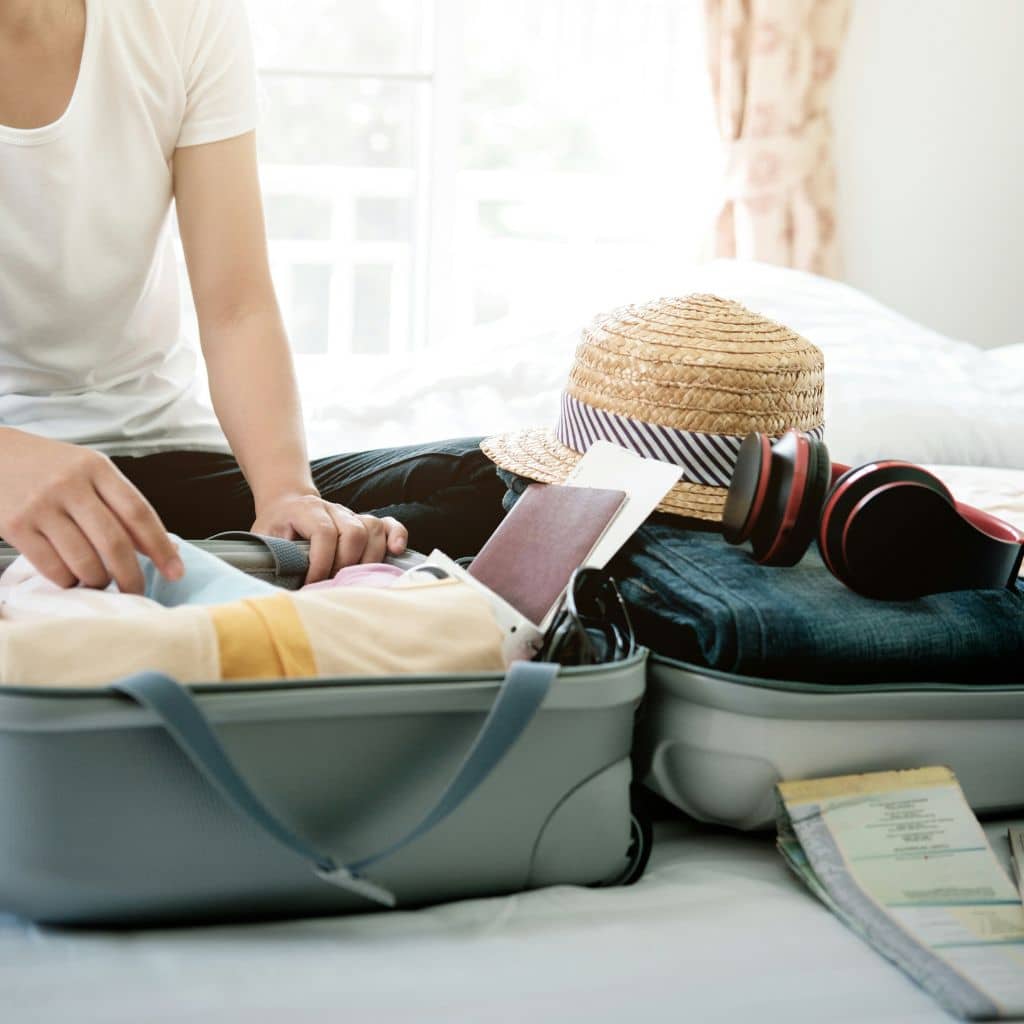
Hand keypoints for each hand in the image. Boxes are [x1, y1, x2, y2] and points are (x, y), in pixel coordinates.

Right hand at [0, 429, 182, 593]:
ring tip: (100, 581)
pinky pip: (52, 568)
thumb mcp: (88, 472)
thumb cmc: (49, 467)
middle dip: (132, 576)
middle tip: (138, 592)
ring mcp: (40, 505)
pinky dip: (68, 581)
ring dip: (98, 581)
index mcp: (96, 468)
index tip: (176, 572)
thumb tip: (160, 547)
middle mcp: (70, 484)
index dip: (161, 547)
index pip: (138, 513)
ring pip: (84, 561)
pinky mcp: (14, 526)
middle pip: (114, 543)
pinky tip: (71, 577)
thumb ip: (120, 504)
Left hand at [252, 492, 408, 583]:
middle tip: (334, 582)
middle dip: (346, 563)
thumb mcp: (264, 538)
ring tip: (355, 578)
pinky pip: (388, 524)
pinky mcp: (364, 522)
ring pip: (372, 529)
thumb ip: (272, 555)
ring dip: (368, 558)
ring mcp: (351, 514)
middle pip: (353, 532)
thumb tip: (279, 583)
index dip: (321, 561)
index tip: (312, 583)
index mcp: (306, 510)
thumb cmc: (276, 526)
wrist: (287, 503)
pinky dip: (396, 536)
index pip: (324, 533)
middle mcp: (333, 509)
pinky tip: (396, 551)